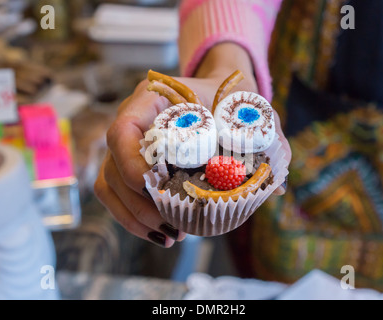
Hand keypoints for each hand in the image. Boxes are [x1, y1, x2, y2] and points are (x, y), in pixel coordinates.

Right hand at [94, 44, 290, 247]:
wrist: (219, 94)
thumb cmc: (232, 99)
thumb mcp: (253, 111)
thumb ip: (268, 140)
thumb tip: (273, 188)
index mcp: (154, 99)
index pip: (123, 129)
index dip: (129, 163)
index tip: (154, 189)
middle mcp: (133, 119)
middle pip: (112, 165)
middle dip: (138, 204)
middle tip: (171, 225)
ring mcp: (128, 143)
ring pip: (109, 184)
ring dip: (134, 216)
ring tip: (169, 236)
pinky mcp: (130, 163)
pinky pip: (115, 193)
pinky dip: (131, 217)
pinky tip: (160, 232)